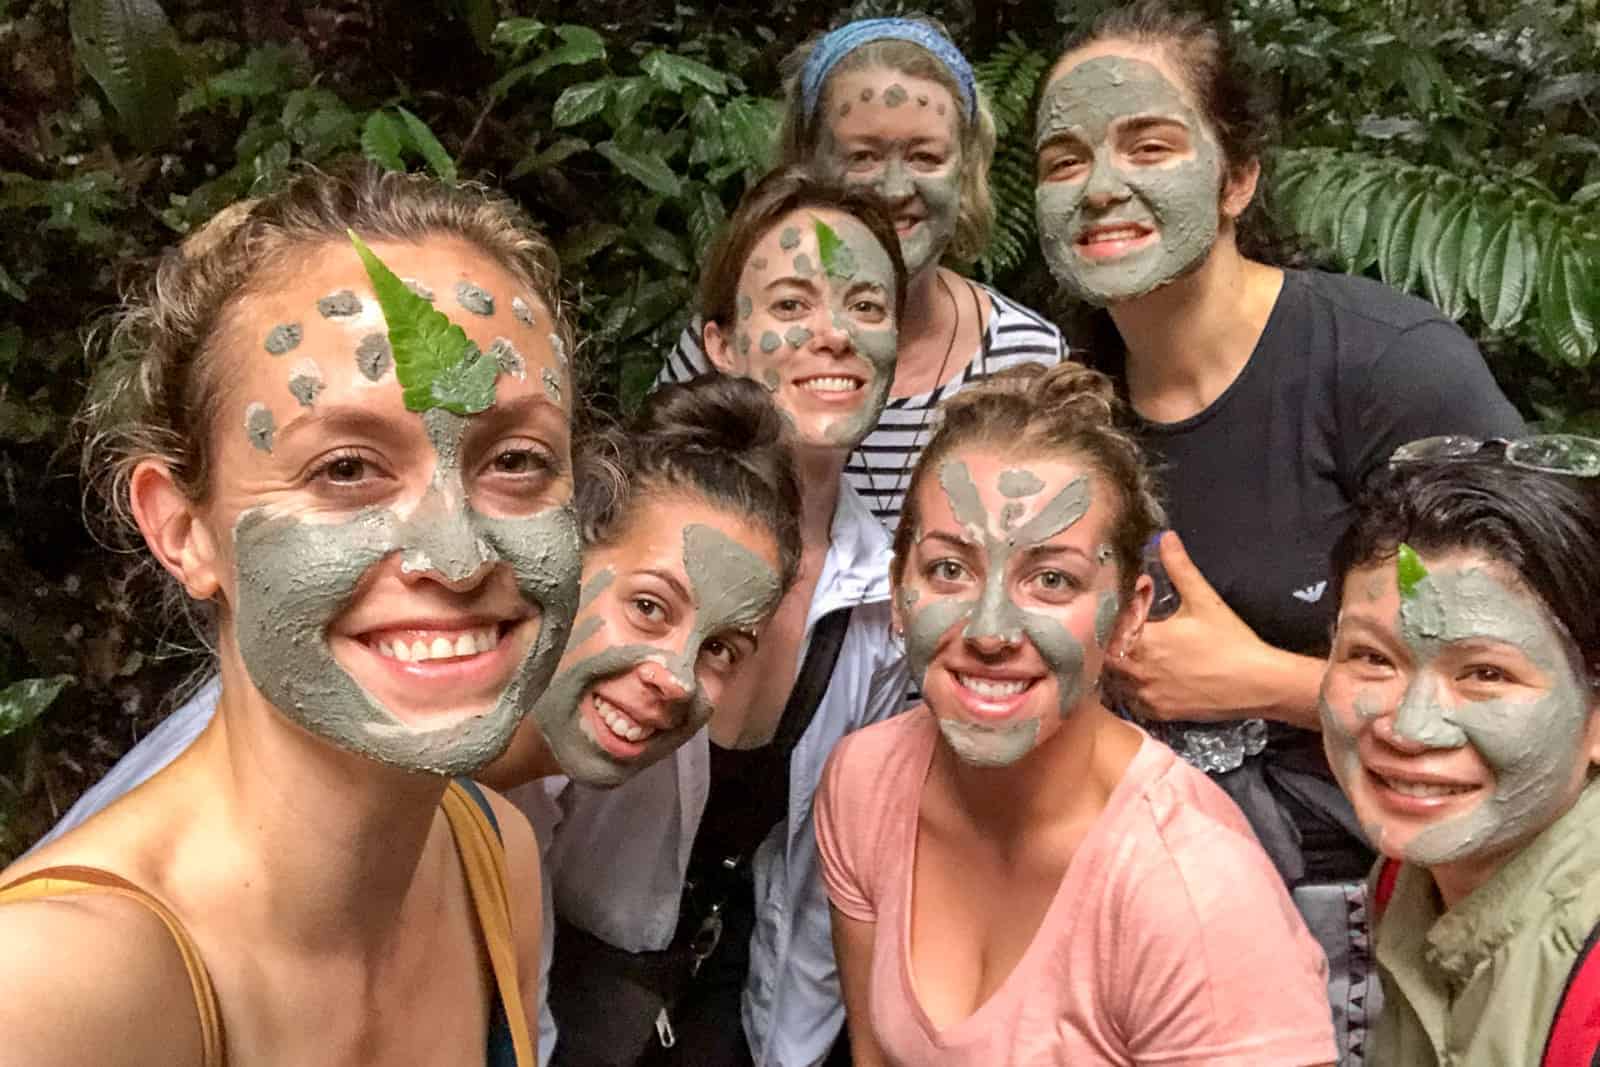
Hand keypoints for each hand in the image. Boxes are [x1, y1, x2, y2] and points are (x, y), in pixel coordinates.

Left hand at [1110, 531, 1318, 725]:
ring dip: (1117, 665)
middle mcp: (1139, 670)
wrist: (1259, 684)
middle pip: (1106, 655)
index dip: (1112, 617)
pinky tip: (1141, 676)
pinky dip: (1130, 688)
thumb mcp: (1204, 599)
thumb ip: (1180, 568)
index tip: (1123, 609)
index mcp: (1145, 640)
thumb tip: (1165, 537)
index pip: (1109, 627)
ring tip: (1126, 651)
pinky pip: (1131, 700)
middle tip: (1119, 632)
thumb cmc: (1231, 641)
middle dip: (1109, 642)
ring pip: (1115, 679)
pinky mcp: (1159, 712)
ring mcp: (1147, 695)